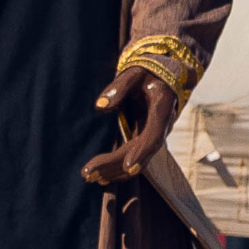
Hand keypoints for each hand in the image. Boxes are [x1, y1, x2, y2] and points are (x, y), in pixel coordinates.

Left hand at [82, 64, 176, 194]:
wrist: (161, 75)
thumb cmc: (146, 71)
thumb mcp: (133, 73)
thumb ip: (118, 87)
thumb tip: (99, 107)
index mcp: (161, 111)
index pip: (153, 137)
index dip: (142, 153)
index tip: (128, 167)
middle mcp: (159, 128)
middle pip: (139, 153)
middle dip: (114, 165)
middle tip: (87, 173)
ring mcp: (151, 135)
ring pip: (136, 160)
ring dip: (113, 171)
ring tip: (88, 177)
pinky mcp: (142, 138)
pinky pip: (132, 157)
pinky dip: (117, 168)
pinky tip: (100, 177)